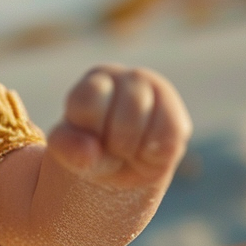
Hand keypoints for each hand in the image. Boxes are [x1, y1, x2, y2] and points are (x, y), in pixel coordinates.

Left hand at [47, 64, 190, 189]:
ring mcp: (158, 96)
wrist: (118, 168)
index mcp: (95, 80)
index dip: (90, 129)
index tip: (87, 138)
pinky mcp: (178, 119)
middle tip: (110, 148)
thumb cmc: (88, 151)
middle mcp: (129, 78)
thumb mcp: (69, 150)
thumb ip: (68, 147)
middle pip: (128, 116)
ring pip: (151, 126)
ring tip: (127, 151)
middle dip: (116, 143)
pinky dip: (155, 155)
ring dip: (135, 150)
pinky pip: (171, 140)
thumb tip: (88, 152)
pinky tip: (146, 154)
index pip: (90, 101)